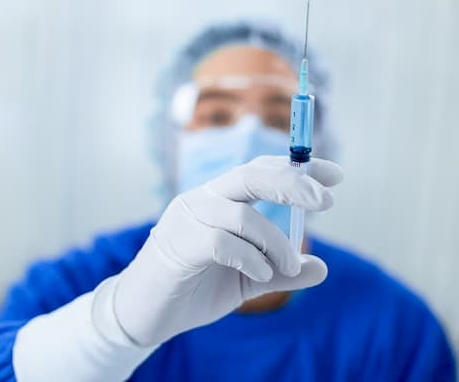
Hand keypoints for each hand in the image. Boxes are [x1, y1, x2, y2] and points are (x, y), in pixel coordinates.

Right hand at [108, 156, 342, 346]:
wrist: (147, 314)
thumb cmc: (193, 289)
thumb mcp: (246, 280)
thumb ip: (280, 272)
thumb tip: (321, 267)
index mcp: (217, 200)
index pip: (258, 170)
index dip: (296, 167)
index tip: (334, 174)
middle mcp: (201, 200)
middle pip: (249, 174)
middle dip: (292, 183)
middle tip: (326, 201)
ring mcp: (187, 220)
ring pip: (242, 214)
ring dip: (276, 242)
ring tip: (290, 266)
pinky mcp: (178, 244)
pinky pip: (224, 243)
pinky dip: (252, 259)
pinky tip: (260, 275)